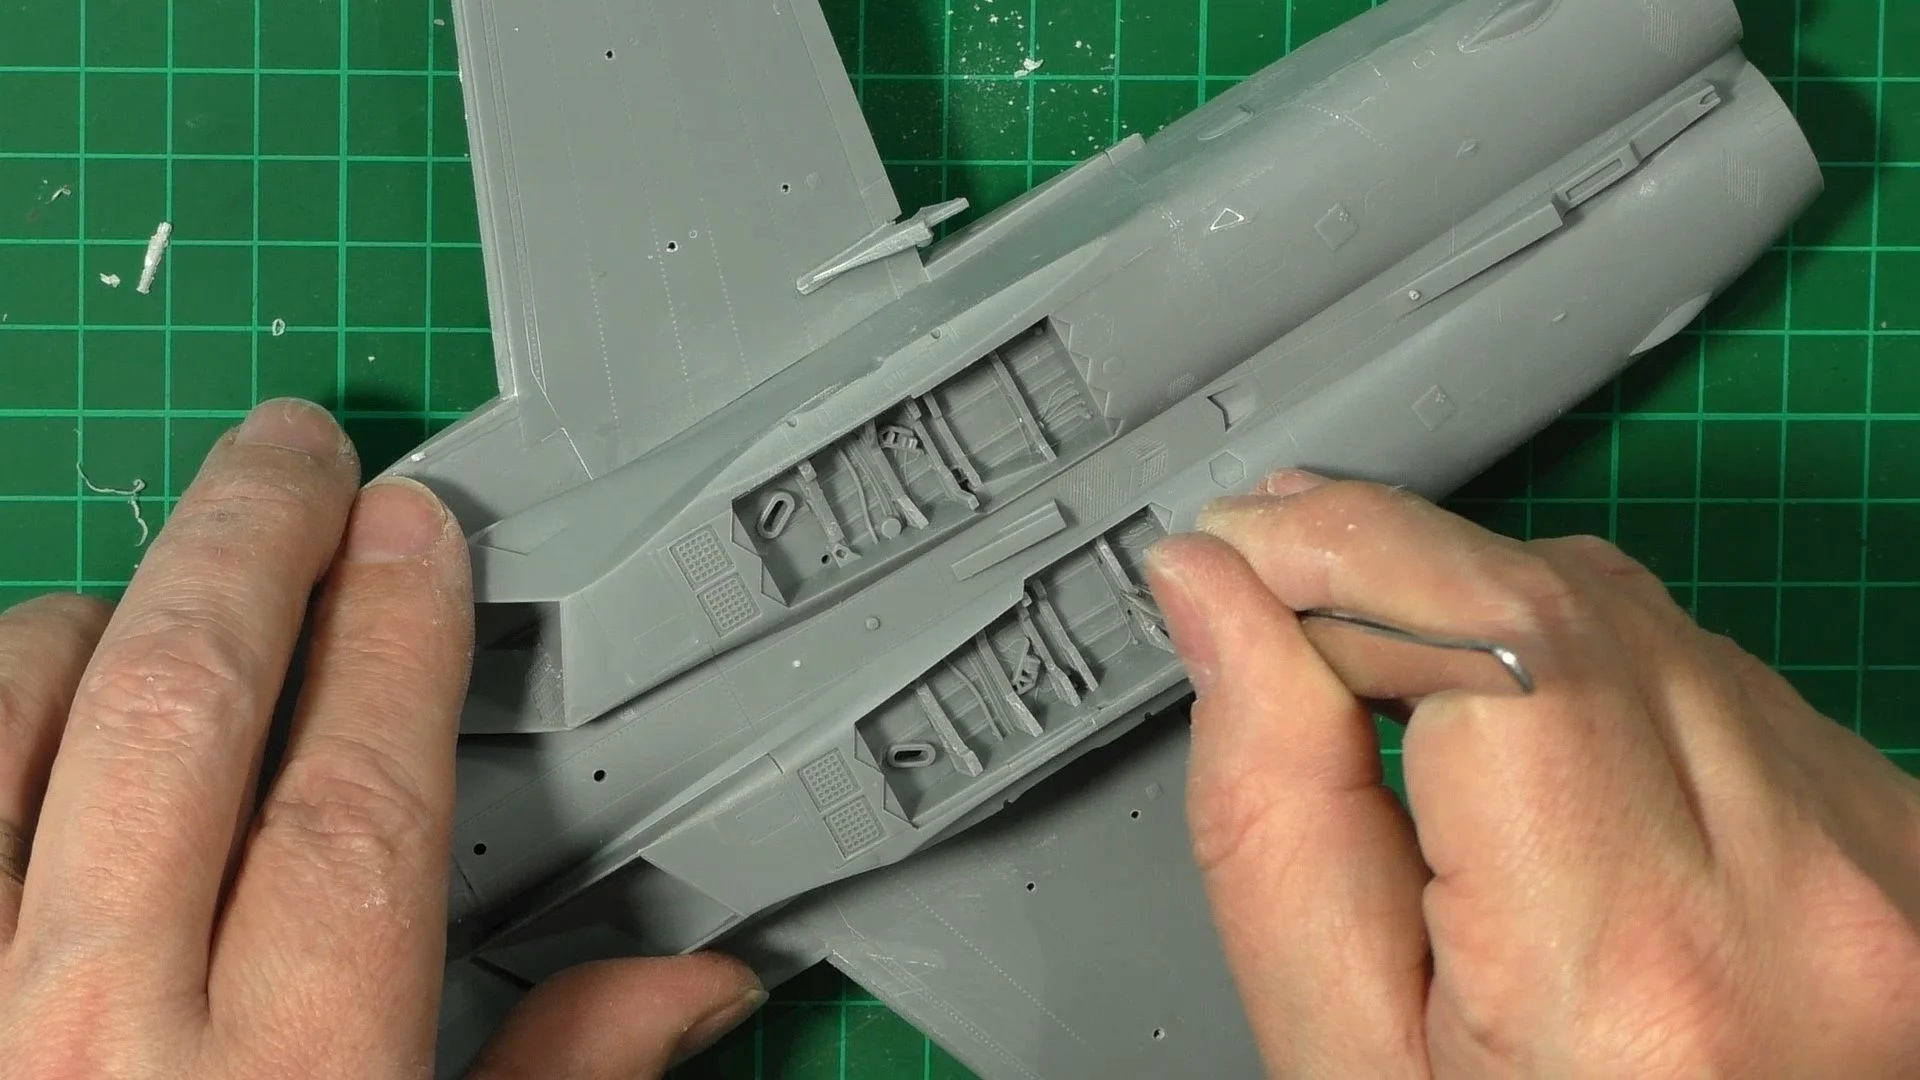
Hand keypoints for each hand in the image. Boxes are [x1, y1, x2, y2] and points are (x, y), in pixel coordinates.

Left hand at [0, 400, 761, 1078]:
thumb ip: (554, 1078)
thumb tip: (697, 989)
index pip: (356, 799)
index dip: (397, 636)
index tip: (414, 534)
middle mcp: (97, 1040)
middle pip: (181, 714)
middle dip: (252, 543)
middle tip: (300, 455)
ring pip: (15, 728)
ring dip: (104, 623)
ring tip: (171, 588)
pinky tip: (43, 696)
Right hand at [1145, 471, 1919, 1077]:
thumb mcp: (1350, 1057)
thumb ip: (1274, 822)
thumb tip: (1222, 603)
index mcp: (1631, 975)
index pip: (1489, 641)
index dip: (1342, 555)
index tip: (1236, 555)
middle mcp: (1797, 895)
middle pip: (1561, 606)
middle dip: (1393, 562)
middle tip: (1274, 570)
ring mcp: (1870, 852)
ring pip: (1633, 616)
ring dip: (1481, 605)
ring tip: (1375, 650)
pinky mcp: (1889, 825)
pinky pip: (1706, 667)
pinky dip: (1581, 661)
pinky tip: (1512, 723)